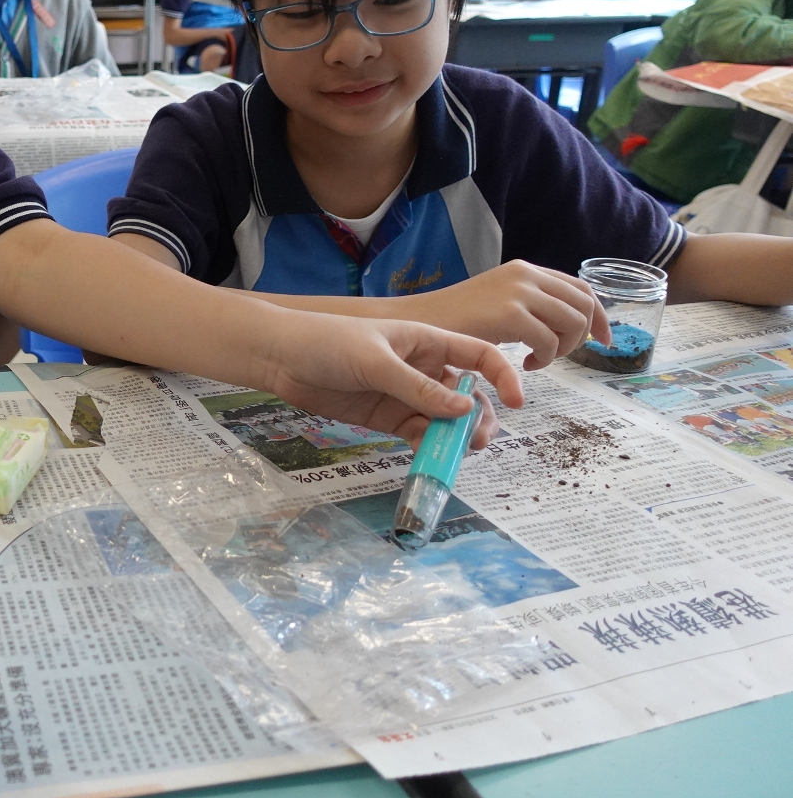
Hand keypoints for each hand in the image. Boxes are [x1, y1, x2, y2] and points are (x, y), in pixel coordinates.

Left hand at [256, 311, 523, 449]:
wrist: (281, 357)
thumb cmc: (329, 341)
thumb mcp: (376, 360)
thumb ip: (418, 387)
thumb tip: (464, 409)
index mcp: (429, 341)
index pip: (480, 355)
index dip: (503, 376)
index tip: (516, 402)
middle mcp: (424, 368)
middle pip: (467, 395)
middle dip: (479, 417)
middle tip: (476, 440)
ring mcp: (406, 394)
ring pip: (445, 419)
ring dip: (456, 436)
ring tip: (456, 453)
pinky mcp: (387, 417)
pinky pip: (418, 434)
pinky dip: (428, 446)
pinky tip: (429, 457)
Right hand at [401, 260, 608, 370]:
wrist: (417, 322)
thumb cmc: (455, 320)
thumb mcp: (500, 303)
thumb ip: (531, 304)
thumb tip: (568, 322)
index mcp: (525, 270)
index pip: (581, 288)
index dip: (600, 315)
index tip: (603, 339)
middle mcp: (526, 274)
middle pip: (584, 305)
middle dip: (583, 336)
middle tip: (561, 355)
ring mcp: (518, 292)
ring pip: (573, 323)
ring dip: (563, 349)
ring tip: (539, 360)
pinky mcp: (510, 313)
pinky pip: (549, 340)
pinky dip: (545, 359)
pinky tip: (526, 365)